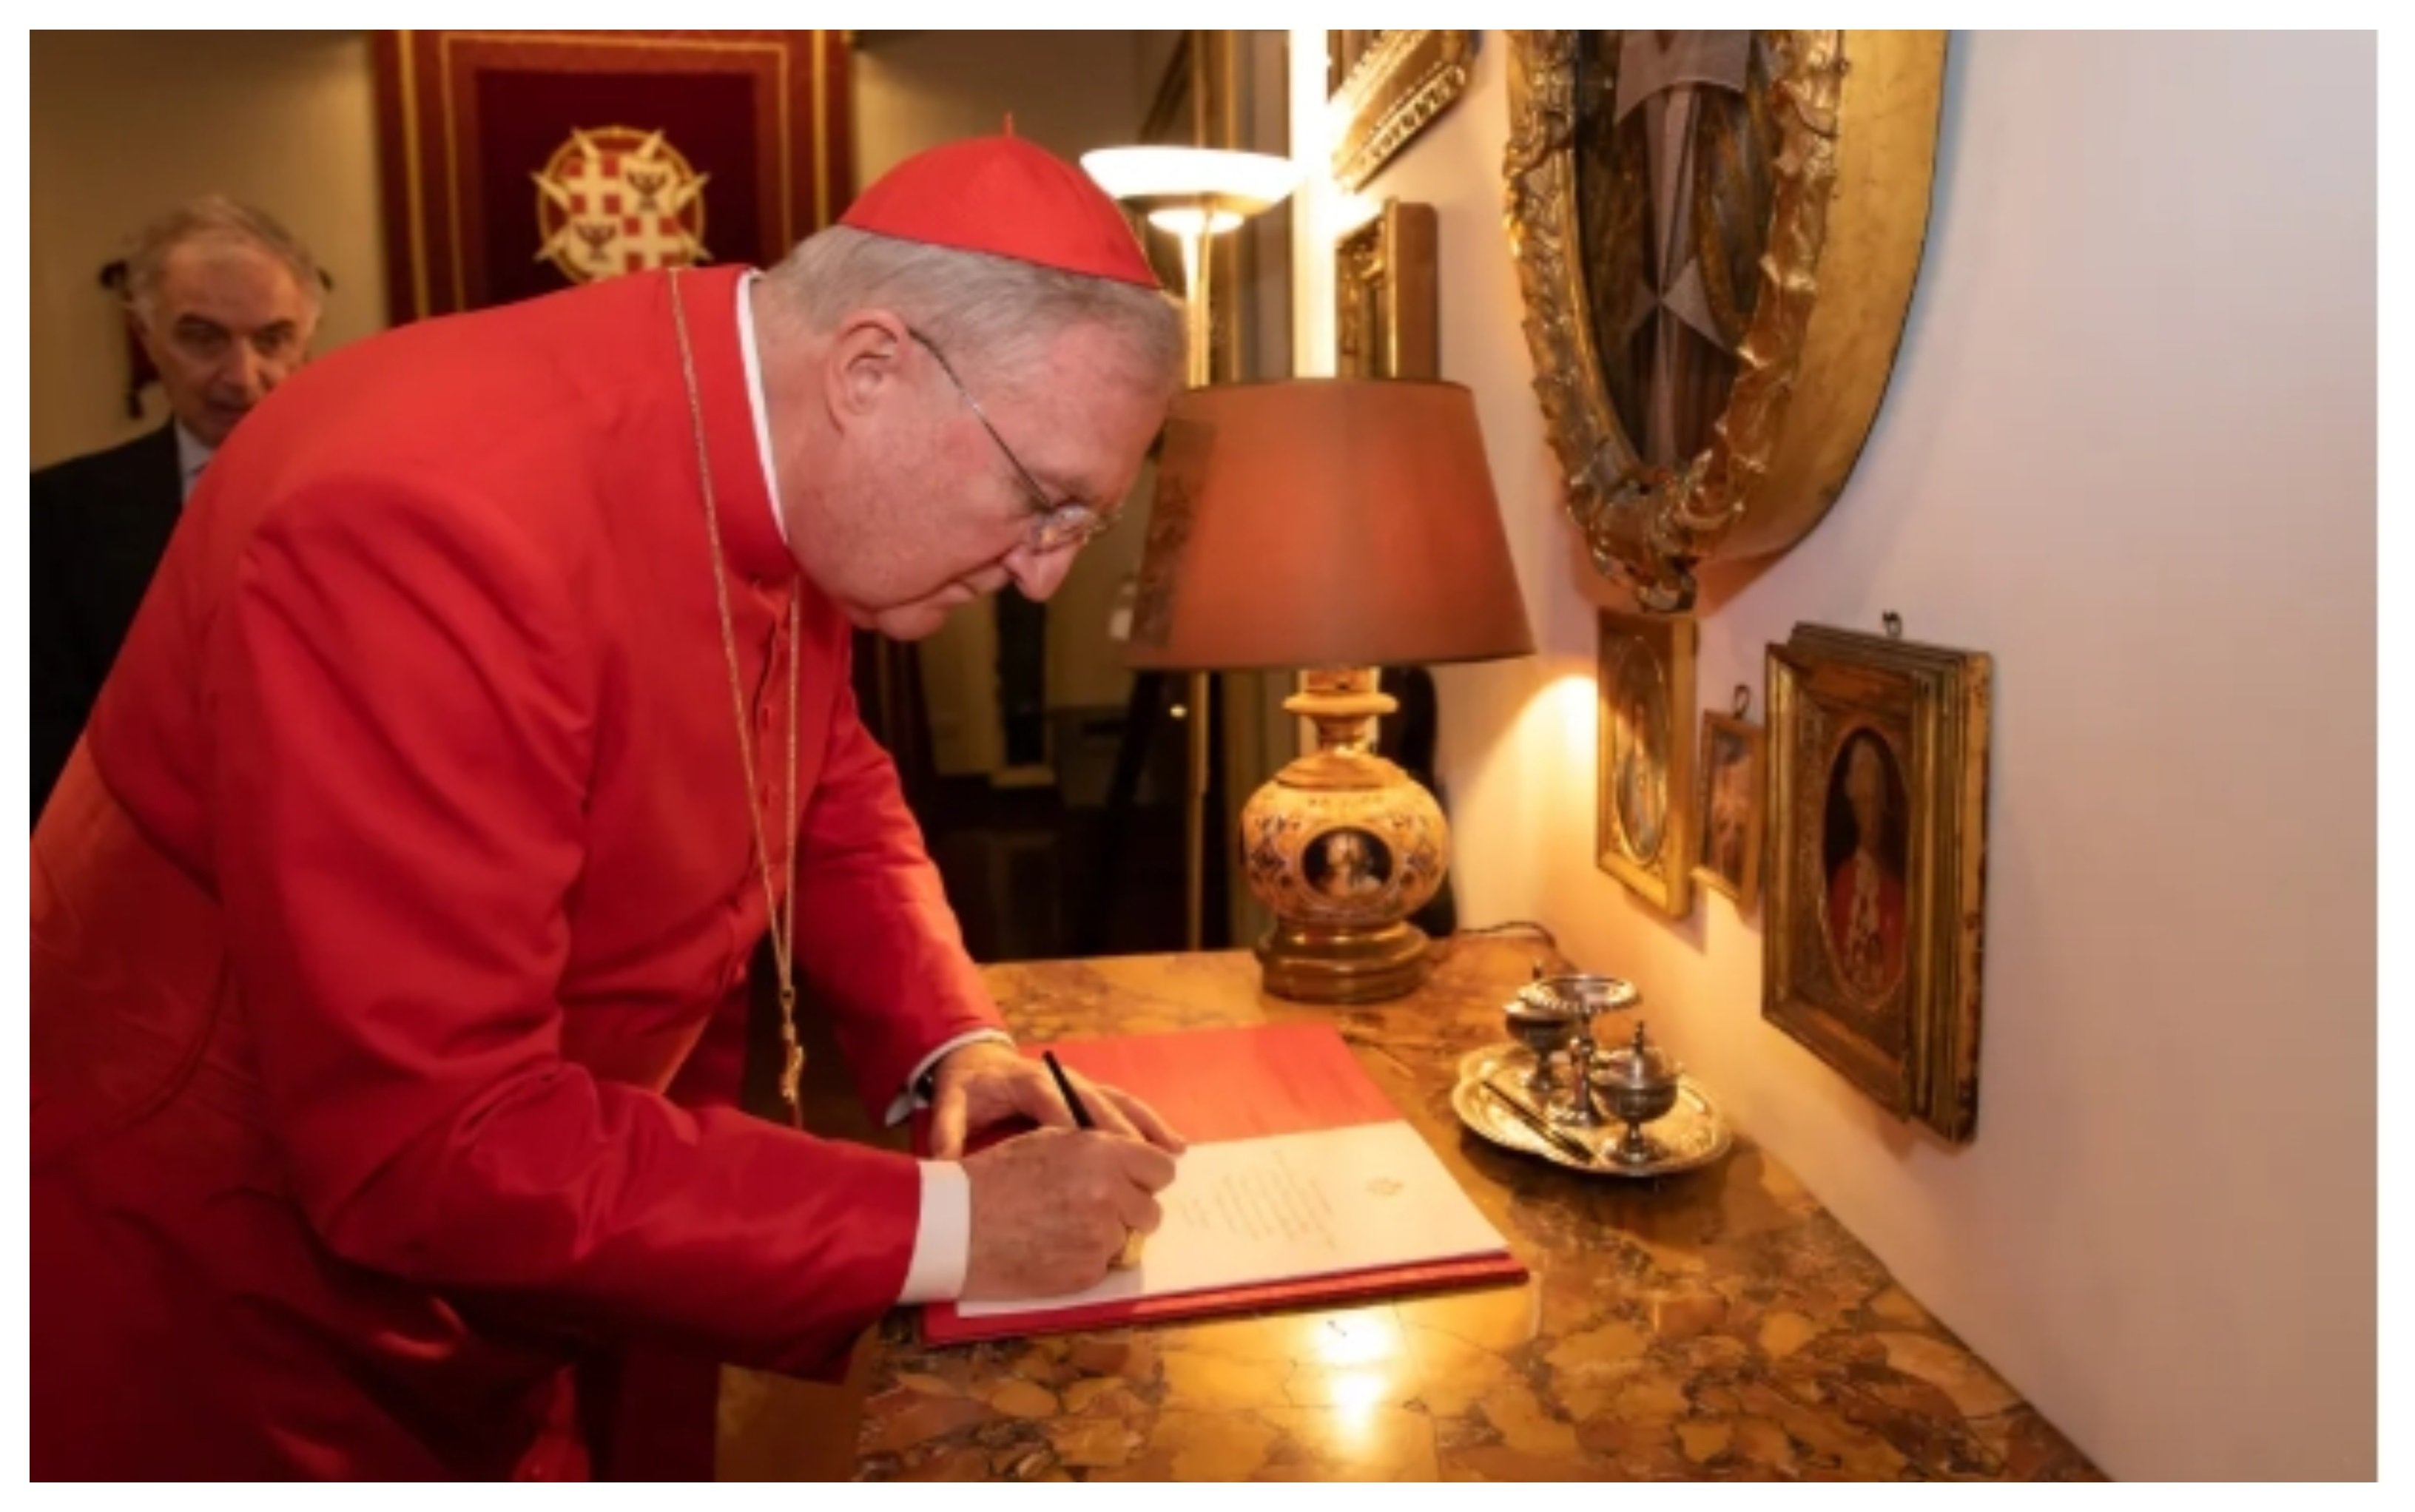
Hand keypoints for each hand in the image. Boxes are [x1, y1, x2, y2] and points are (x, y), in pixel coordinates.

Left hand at [926, 1039, 1186, 1159]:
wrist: (975, 1057)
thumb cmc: (967, 1085)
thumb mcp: (949, 1102)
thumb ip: (947, 1128)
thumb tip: (943, 1160)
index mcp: (1030, 1082)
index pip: (1058, 1108)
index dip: (1078, 1134)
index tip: (1095, 1165)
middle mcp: (1063, 1080)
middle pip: (1099, 1106)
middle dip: (1123, 1136)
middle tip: (1147, 1168)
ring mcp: (1081, 1084)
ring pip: (1121, 1103)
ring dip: (1148, 1128)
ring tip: (1174, 1154)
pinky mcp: (1090, 1092)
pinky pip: (1126, 1106)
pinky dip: (1150, 1125)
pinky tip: (1173, 1146)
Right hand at [960, 1126, 1177, 1298]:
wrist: (957, 1225)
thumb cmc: (996, 1177)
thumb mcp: (1049, 1142)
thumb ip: (1098, 1150)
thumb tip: (1131, 1163)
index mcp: (1102, 1153)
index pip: (1161, 1168)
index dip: (1146, 1178)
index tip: (1134, 1185)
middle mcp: (1109, 1193)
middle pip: (1151, 1210)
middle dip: (1130, 1212)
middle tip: (1097, 1212)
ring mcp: (1100, 1236)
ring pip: (1127, 1239)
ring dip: (1107, 1237)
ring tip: (1065, 1229)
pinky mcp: (1087, 1272)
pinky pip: (1104, 1266)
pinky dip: (1085, 1261)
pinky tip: (1052, 1249)